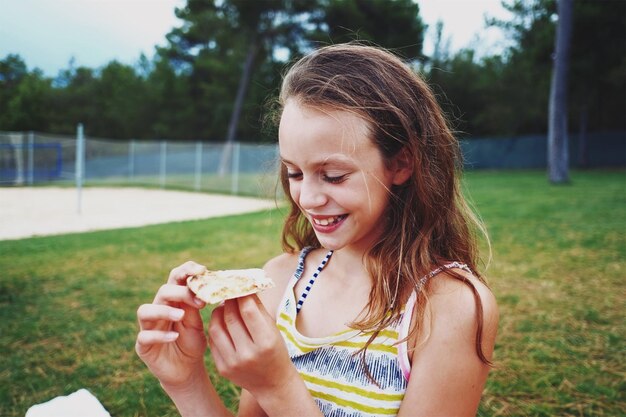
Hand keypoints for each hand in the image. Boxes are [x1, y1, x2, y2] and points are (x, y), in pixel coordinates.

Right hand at [135, 261, 208, 388]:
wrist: (186, 370)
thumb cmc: (191, 342)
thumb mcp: (196, 322)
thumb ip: (196, 304)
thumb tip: (207, 283)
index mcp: (173, 300)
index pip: (175, 278)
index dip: (186, 270)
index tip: (202, 270)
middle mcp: (158, 309)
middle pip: (162, 291)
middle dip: (180, 292)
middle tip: (199, 301)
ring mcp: (148, 327)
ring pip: (145, 311)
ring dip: (163, 311)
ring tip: (181, 316)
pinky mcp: (143, 345)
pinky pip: (144, 336)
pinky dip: (159, 335)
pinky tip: (174, 337)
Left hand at [208, 295, 294, 395]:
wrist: (272, 383)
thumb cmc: (275, 350)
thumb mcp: (273, 329)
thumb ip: (258, 308)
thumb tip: (243, 285)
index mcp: (266, 342)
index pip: (248, 310)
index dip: (241, 294)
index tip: (239, 285)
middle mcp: (248, 353)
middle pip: (230, 317)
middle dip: (228, 300)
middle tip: (228, 292)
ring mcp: (233, 362)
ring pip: (216, 327)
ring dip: (218, 312)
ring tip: (224, 306)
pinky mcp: (222, 368)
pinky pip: (212, 340)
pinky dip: (215, 327)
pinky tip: (222, 322)